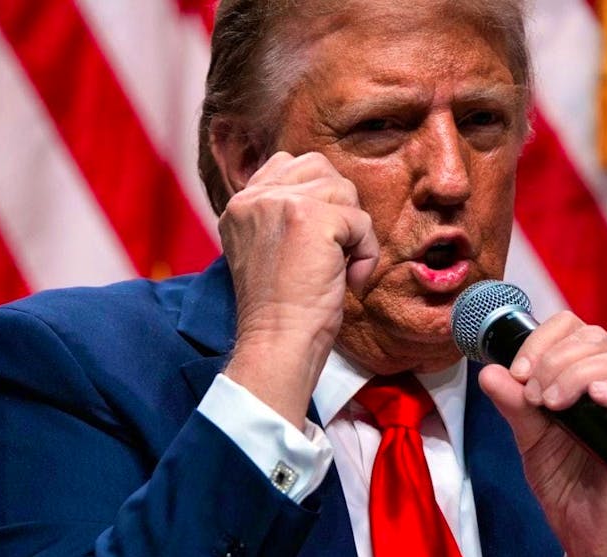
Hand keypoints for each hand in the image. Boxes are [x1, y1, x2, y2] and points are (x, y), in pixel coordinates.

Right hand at [219, 151, 378, 427]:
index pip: (289, 164)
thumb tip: (330, 191)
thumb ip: (281, 215)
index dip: (315, 196)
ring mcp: (281, 203)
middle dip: (337, 207)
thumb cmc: (281, 308)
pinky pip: (361, 221)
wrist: (277, 342)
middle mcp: (255, 197)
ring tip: (337, 266)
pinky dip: (366, 253)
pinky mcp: (311, 218)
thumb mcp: (266, 249)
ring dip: (353, 232)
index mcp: (240, 203)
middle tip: (329, 252)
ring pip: (344, 191)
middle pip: (321, 168)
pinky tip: (349, 279)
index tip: (314, 242)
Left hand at [478, 311, 606, 556]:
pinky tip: (596, 397)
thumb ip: (512, 404)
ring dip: (576, 374)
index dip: (541, 340)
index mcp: (581, 373)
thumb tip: (488, 372)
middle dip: (554, 359)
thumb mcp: (528, 436)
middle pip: (593, 338)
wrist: (583, 525)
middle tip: (533, 395)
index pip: (569, 328)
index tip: (518, 371)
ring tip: (552, 404)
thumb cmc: (563, 477)